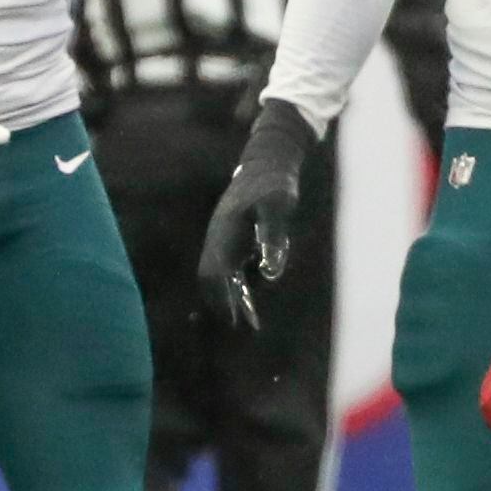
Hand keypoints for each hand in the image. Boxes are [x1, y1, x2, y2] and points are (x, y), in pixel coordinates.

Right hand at [198, 100, 322, 328]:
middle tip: (236, 329)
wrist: (269, 161)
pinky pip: (232, 272)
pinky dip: (239, 290)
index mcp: (224, 233)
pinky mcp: (236, 241)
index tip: (232, 321)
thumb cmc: (275, 184)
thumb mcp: (278, 208)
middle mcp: (219, 239)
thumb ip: (273, 239)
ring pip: (221, 278)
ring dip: (232, 300)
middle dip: (221, 304)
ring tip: (248, 326)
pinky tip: (253, 308)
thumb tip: (269, 274)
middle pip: (212, 279)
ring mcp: (225, 240)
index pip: (214, 274)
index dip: (221, 298)